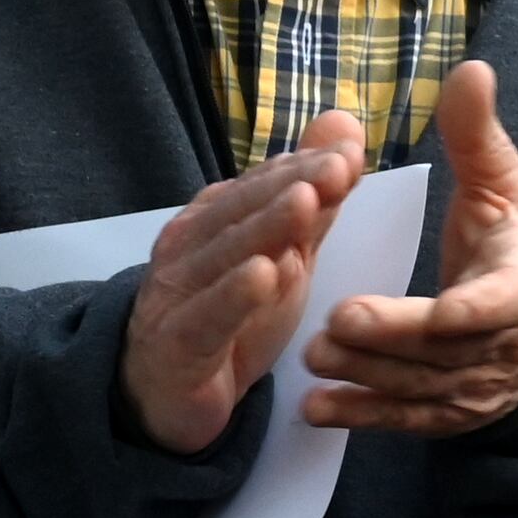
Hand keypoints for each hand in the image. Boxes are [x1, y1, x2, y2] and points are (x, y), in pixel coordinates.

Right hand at [119, 114, 369, 453]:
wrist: (166, 394)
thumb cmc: (232, 315)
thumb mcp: (285, 254)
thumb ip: (315, 196)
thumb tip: (343, 124)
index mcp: (215, 219)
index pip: (263, 185)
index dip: (306, 165)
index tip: (351, 150)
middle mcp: (190, 247)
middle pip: (242, 210)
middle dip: (292, 184)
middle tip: (339, 165)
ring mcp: (178, 293)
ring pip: (224, 255)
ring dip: (265, 226)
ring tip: (306, 202)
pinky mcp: (177, 343)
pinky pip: (207, 317)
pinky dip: (234, 295)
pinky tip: (263, 276)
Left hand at [302, 63, 517, 435]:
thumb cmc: (510, 243)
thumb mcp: (504, 185)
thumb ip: (478, 135)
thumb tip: (470, 68)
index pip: (499, 303)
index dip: (469, 312)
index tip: (438, 312)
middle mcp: (506, 342)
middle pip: (448, 351)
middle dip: (394, 341)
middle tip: (334, 325)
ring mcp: (480, 385)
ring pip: (422, 389)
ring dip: (369, 378)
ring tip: (312, 357)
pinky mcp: (452, 414)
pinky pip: (406, 422)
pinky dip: (361, 418)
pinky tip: (315, 409)